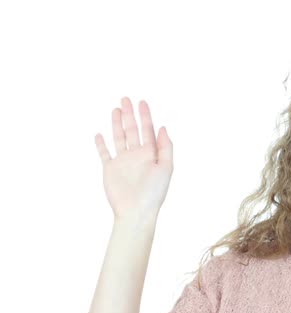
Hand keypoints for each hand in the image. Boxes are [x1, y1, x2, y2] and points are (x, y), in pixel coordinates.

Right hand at [94, 97, 173, 221]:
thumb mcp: (166, 167)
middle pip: (132, 130)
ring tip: (115, 109)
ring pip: (118, 138)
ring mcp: (122, 162)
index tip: (142, 102)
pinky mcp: (110, 169)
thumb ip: (165, 147)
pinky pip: (104, 153)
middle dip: (129, 114)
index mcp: (151, 154)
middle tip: (126, 98)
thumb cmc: (154, 192)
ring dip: (116, 124)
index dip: (145, 116)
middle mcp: (136, 155)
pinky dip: (101, 144)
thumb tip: (163, 127)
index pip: (147, 130)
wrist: (136, 211)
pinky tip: (99, 134)